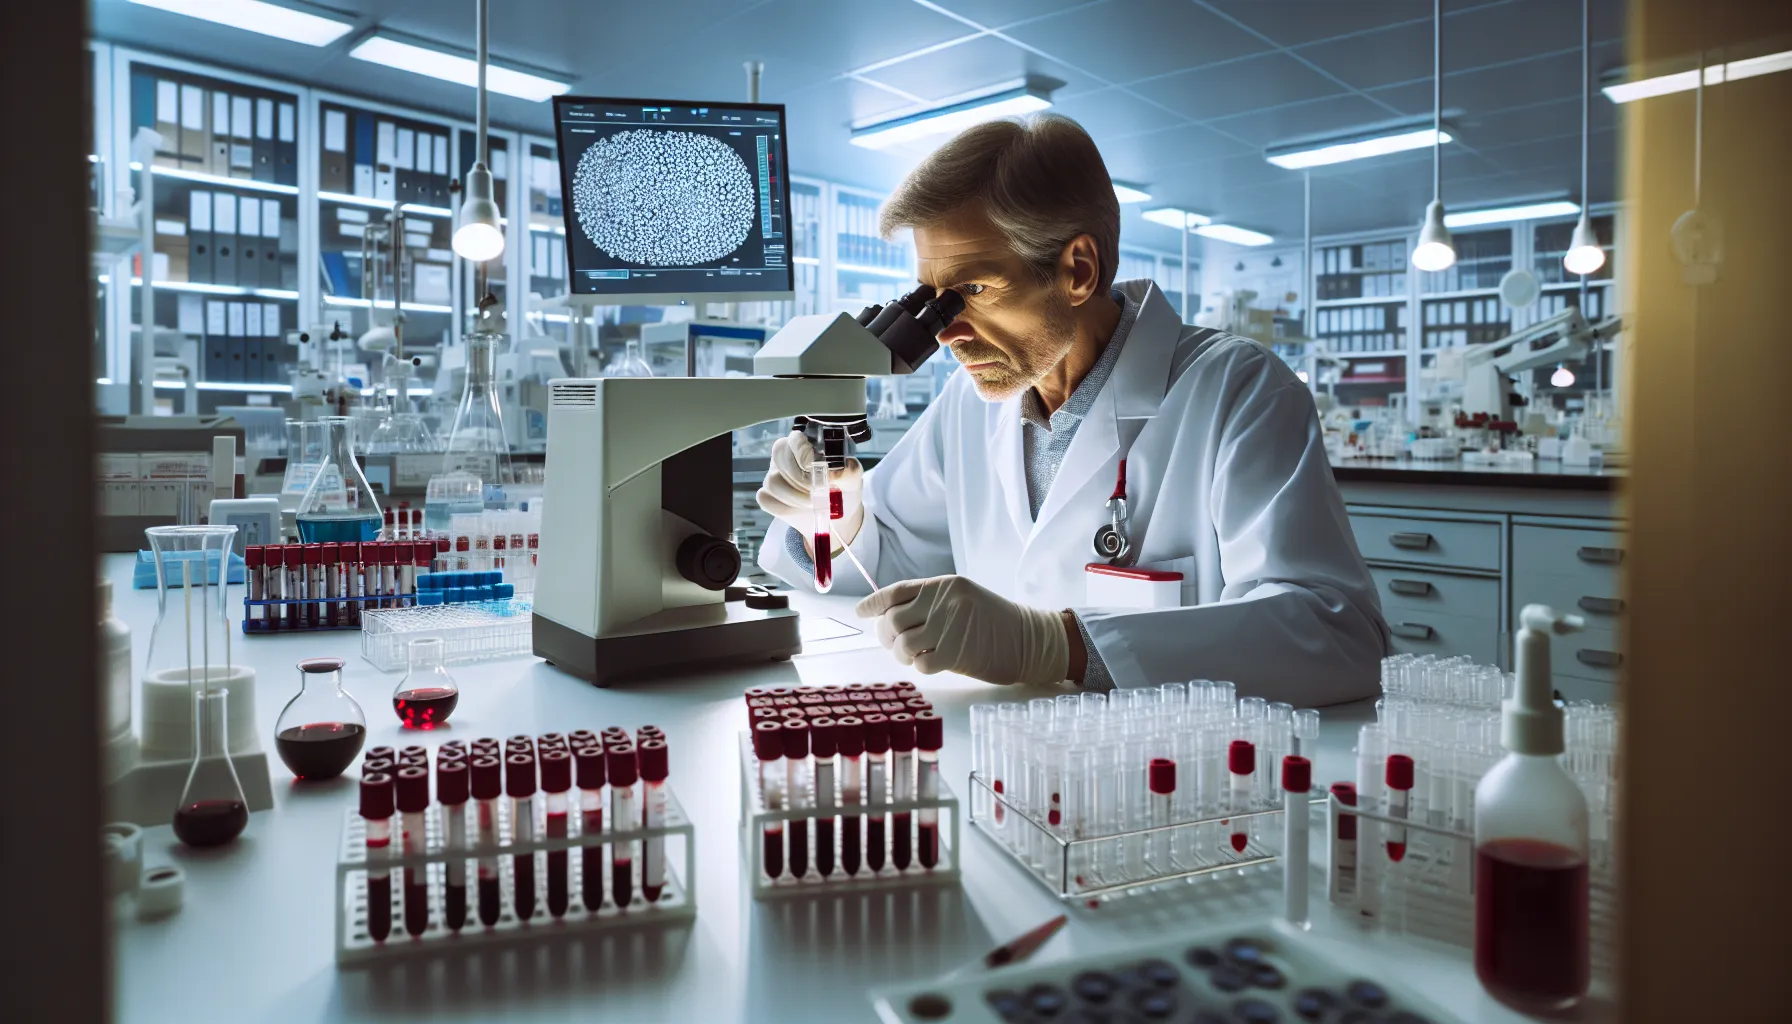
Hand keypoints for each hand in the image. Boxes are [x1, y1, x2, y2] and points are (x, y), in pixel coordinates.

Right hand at [756, 430, 863, 553]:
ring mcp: (773, 476)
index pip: (794, 439)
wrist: (836, 518)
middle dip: (799, 478)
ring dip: (794, 496)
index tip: (811, 465)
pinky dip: (784, 508)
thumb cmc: (843, 491)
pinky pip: (766, 499)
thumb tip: (833, 472)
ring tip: (812, 503)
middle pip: (779, 459)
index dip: (800, 451)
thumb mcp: (852, 479)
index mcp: (805, 445)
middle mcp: (785, 457)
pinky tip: (798, 509)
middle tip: (816, 492)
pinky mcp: (767, 495)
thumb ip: (849, 471)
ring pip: (772, 482)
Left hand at [854, 575, 1068, 685]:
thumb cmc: (993, 621)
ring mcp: (949, 627)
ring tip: (913, 655)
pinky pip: (920, 663)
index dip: (873, 603)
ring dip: (901, 653)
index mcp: (944, 585)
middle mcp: (944, 602)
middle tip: (893, 643)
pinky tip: (930, 662)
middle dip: (886, 635)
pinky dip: (920, 666)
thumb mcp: (962, 599)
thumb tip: (888, 618)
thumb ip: (929, 603)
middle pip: (893, 620)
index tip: (860, 612)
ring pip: (902, 643)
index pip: (896, 591)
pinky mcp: (956, 653)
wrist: (1028, 639)